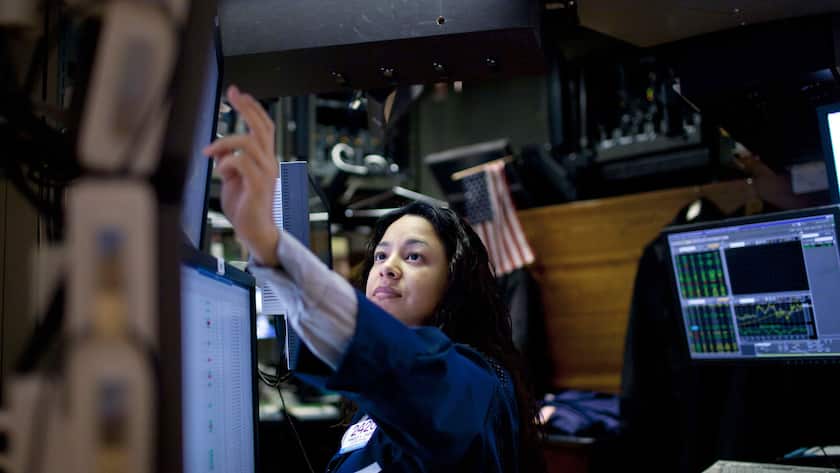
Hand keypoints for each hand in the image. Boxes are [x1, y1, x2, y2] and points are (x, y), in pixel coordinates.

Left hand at [203, 85, 278, 265]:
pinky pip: (242, 162)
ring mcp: (266, 173)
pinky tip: (220, 171)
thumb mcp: (233, 178)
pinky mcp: (258, 185)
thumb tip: (218, 149)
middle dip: (246, 108)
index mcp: (264, 159)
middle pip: (262, 127)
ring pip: (249, 142)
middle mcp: (269, 162)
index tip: (237, 93)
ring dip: (225, 143)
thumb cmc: (244, 206)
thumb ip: (229, 161)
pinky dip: (227, 162)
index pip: (264, 126)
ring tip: (210, 152)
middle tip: (232, 95)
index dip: (252, 108)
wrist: (254, 231)